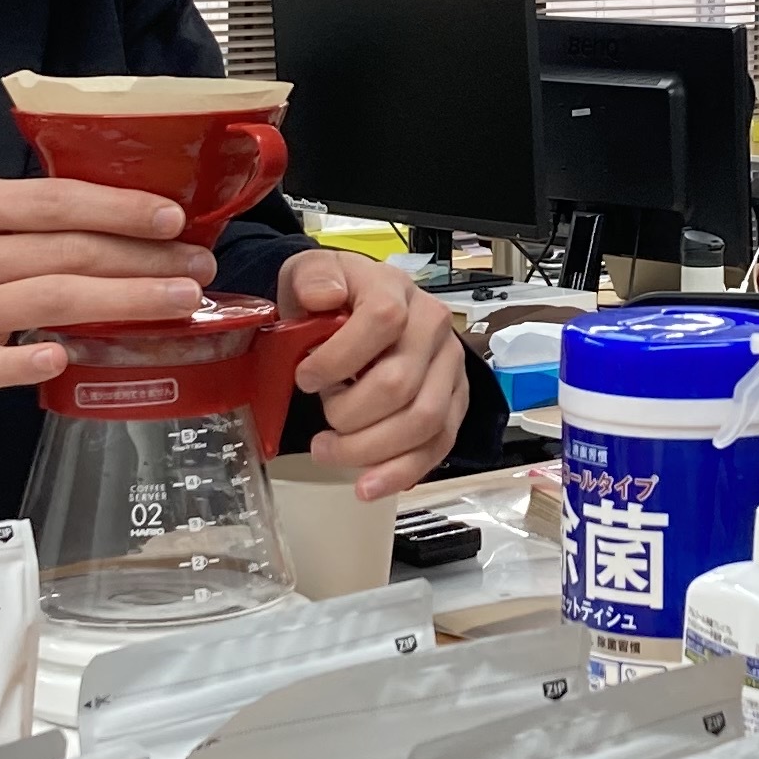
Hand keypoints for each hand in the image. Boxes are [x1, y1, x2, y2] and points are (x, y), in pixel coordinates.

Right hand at [0, 178, 213, 406]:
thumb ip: (17, 216)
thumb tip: (112, 216)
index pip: (54, 202)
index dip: (119, 208)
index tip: (172, 217)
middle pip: (67, 254)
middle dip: (143, 259)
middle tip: (197, 265)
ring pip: (52, 302)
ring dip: (125, 302)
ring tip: (179, 300)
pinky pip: (2, 363)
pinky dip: (38, 359)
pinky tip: (74, 356)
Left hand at [278, 251, 473, 502]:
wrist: (359, 308)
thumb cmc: (334, 297)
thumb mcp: (311, 271)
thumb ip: (312, 278)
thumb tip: (322, 295)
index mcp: (397, 290)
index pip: (383, 321)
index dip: (339, 358)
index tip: (305, 378)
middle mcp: (434, 327)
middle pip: (400, 384)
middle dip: (348, 414)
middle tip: (320, 418)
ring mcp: (449, 369)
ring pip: (423, 422)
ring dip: (368, 449)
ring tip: (328, 451)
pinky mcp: (454, 404)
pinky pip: (438, 446)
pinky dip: (401, 472)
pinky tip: (367, 486)